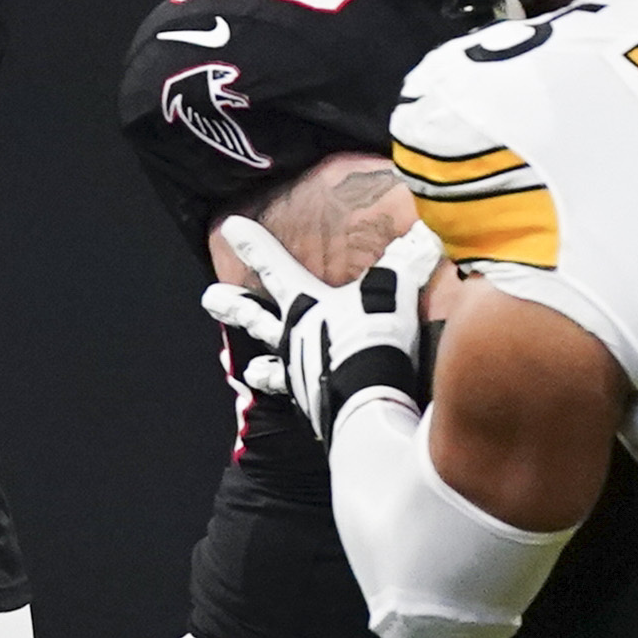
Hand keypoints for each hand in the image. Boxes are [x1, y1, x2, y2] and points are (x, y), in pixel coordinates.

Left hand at [203, 215, 443, 445]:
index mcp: (306, 306)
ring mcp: (300, 375)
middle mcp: (294, 339)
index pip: (274, 266)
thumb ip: (407, 261)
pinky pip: (301, 402)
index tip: (230, 228)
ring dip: (263, 371)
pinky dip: (300, 402)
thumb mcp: (393, 289)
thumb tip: (429, 232)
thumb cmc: (373, 337)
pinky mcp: (314, 406)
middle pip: (256, 318)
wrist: (369, 399)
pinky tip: (302, 408)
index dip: (254, 246)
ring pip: (273, 369)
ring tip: (250, 374)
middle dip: (233, 306)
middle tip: (208, 298)